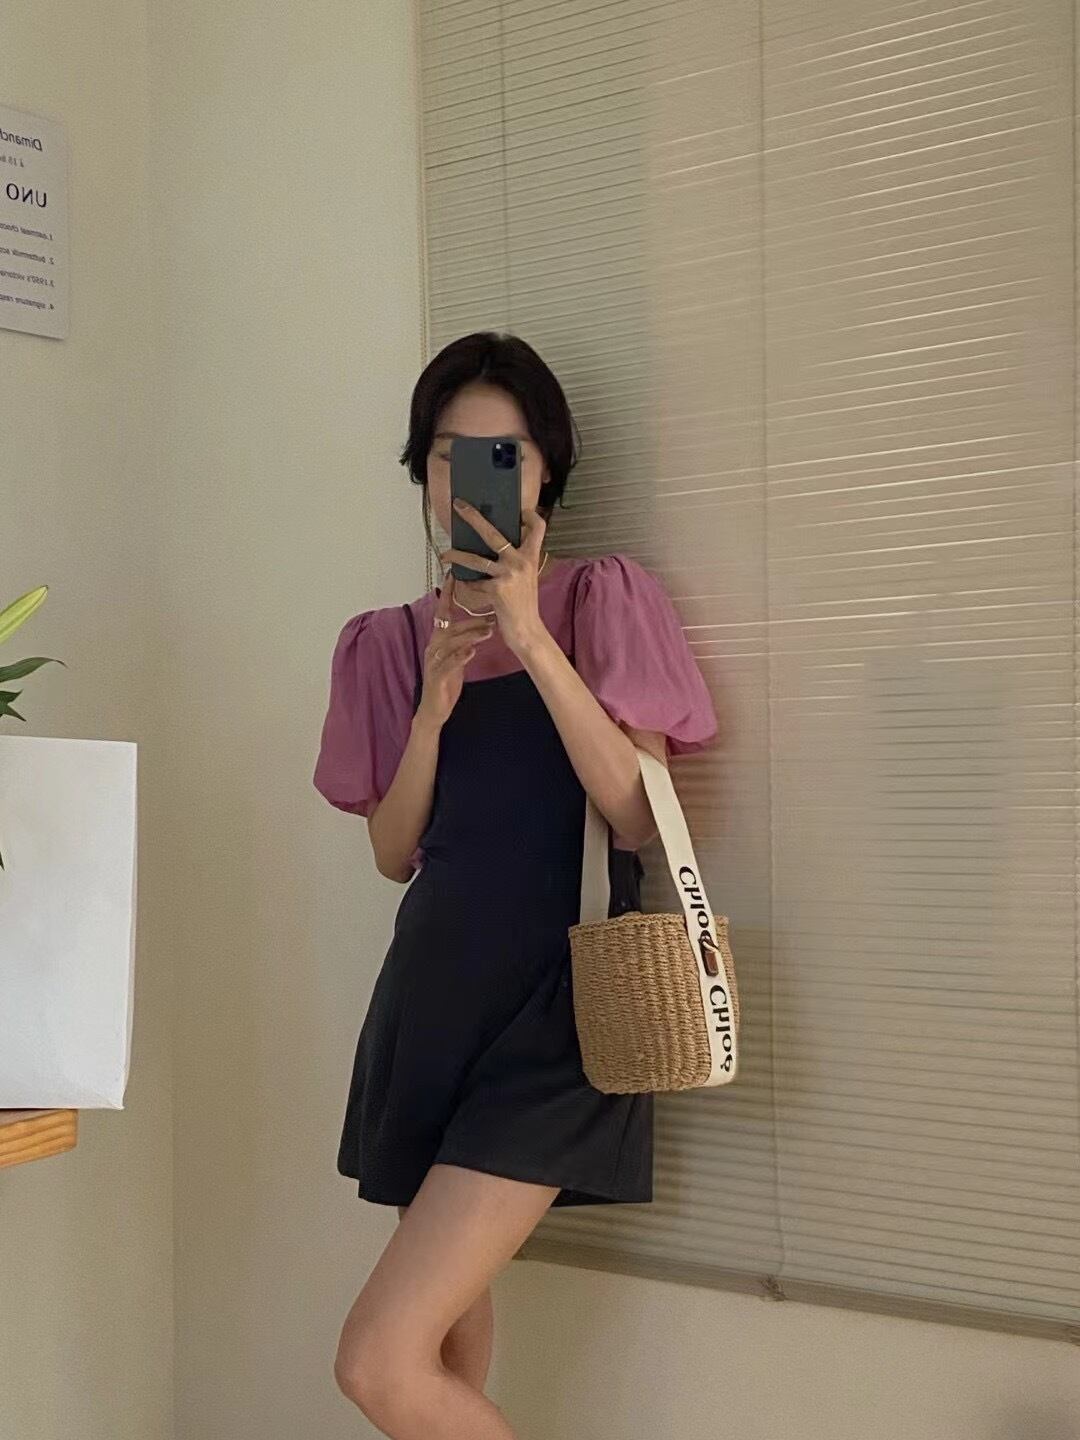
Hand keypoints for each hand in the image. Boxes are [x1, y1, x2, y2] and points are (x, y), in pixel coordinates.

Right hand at [416, 575, 493, 729]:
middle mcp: (433, 648)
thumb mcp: (457, 657)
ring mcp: (433, 662)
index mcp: (437, 640)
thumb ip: (466, 640)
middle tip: (493, 615)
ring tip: (489, 631)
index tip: (454, 576)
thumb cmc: (447, 681)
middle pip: (450, 627)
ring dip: (470, 636)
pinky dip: (460, 657)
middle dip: (471, 620)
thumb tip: (484, 622)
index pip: (441, 613)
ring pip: (451, 644)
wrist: (434, 709)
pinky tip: (472, 652)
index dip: (446, 595)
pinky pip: (448, 664)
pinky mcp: (437, 677)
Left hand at [440, 504, 547, 655]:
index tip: (520, 510)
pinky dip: (468, 585)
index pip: (538, 528)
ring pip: (476, 559)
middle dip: (473, 517)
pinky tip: (464, 586)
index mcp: (532, 557)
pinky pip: (475, 583)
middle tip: (458, 505)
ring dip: (457, 556)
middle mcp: (521, 562)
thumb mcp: (526, 577)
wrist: (527, 630)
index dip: (531, 515)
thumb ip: (517, 560)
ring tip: (445, 555)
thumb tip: (497, 544)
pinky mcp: (497, 589)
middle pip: (494, 533)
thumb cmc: (524, 603)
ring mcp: (509, 575)